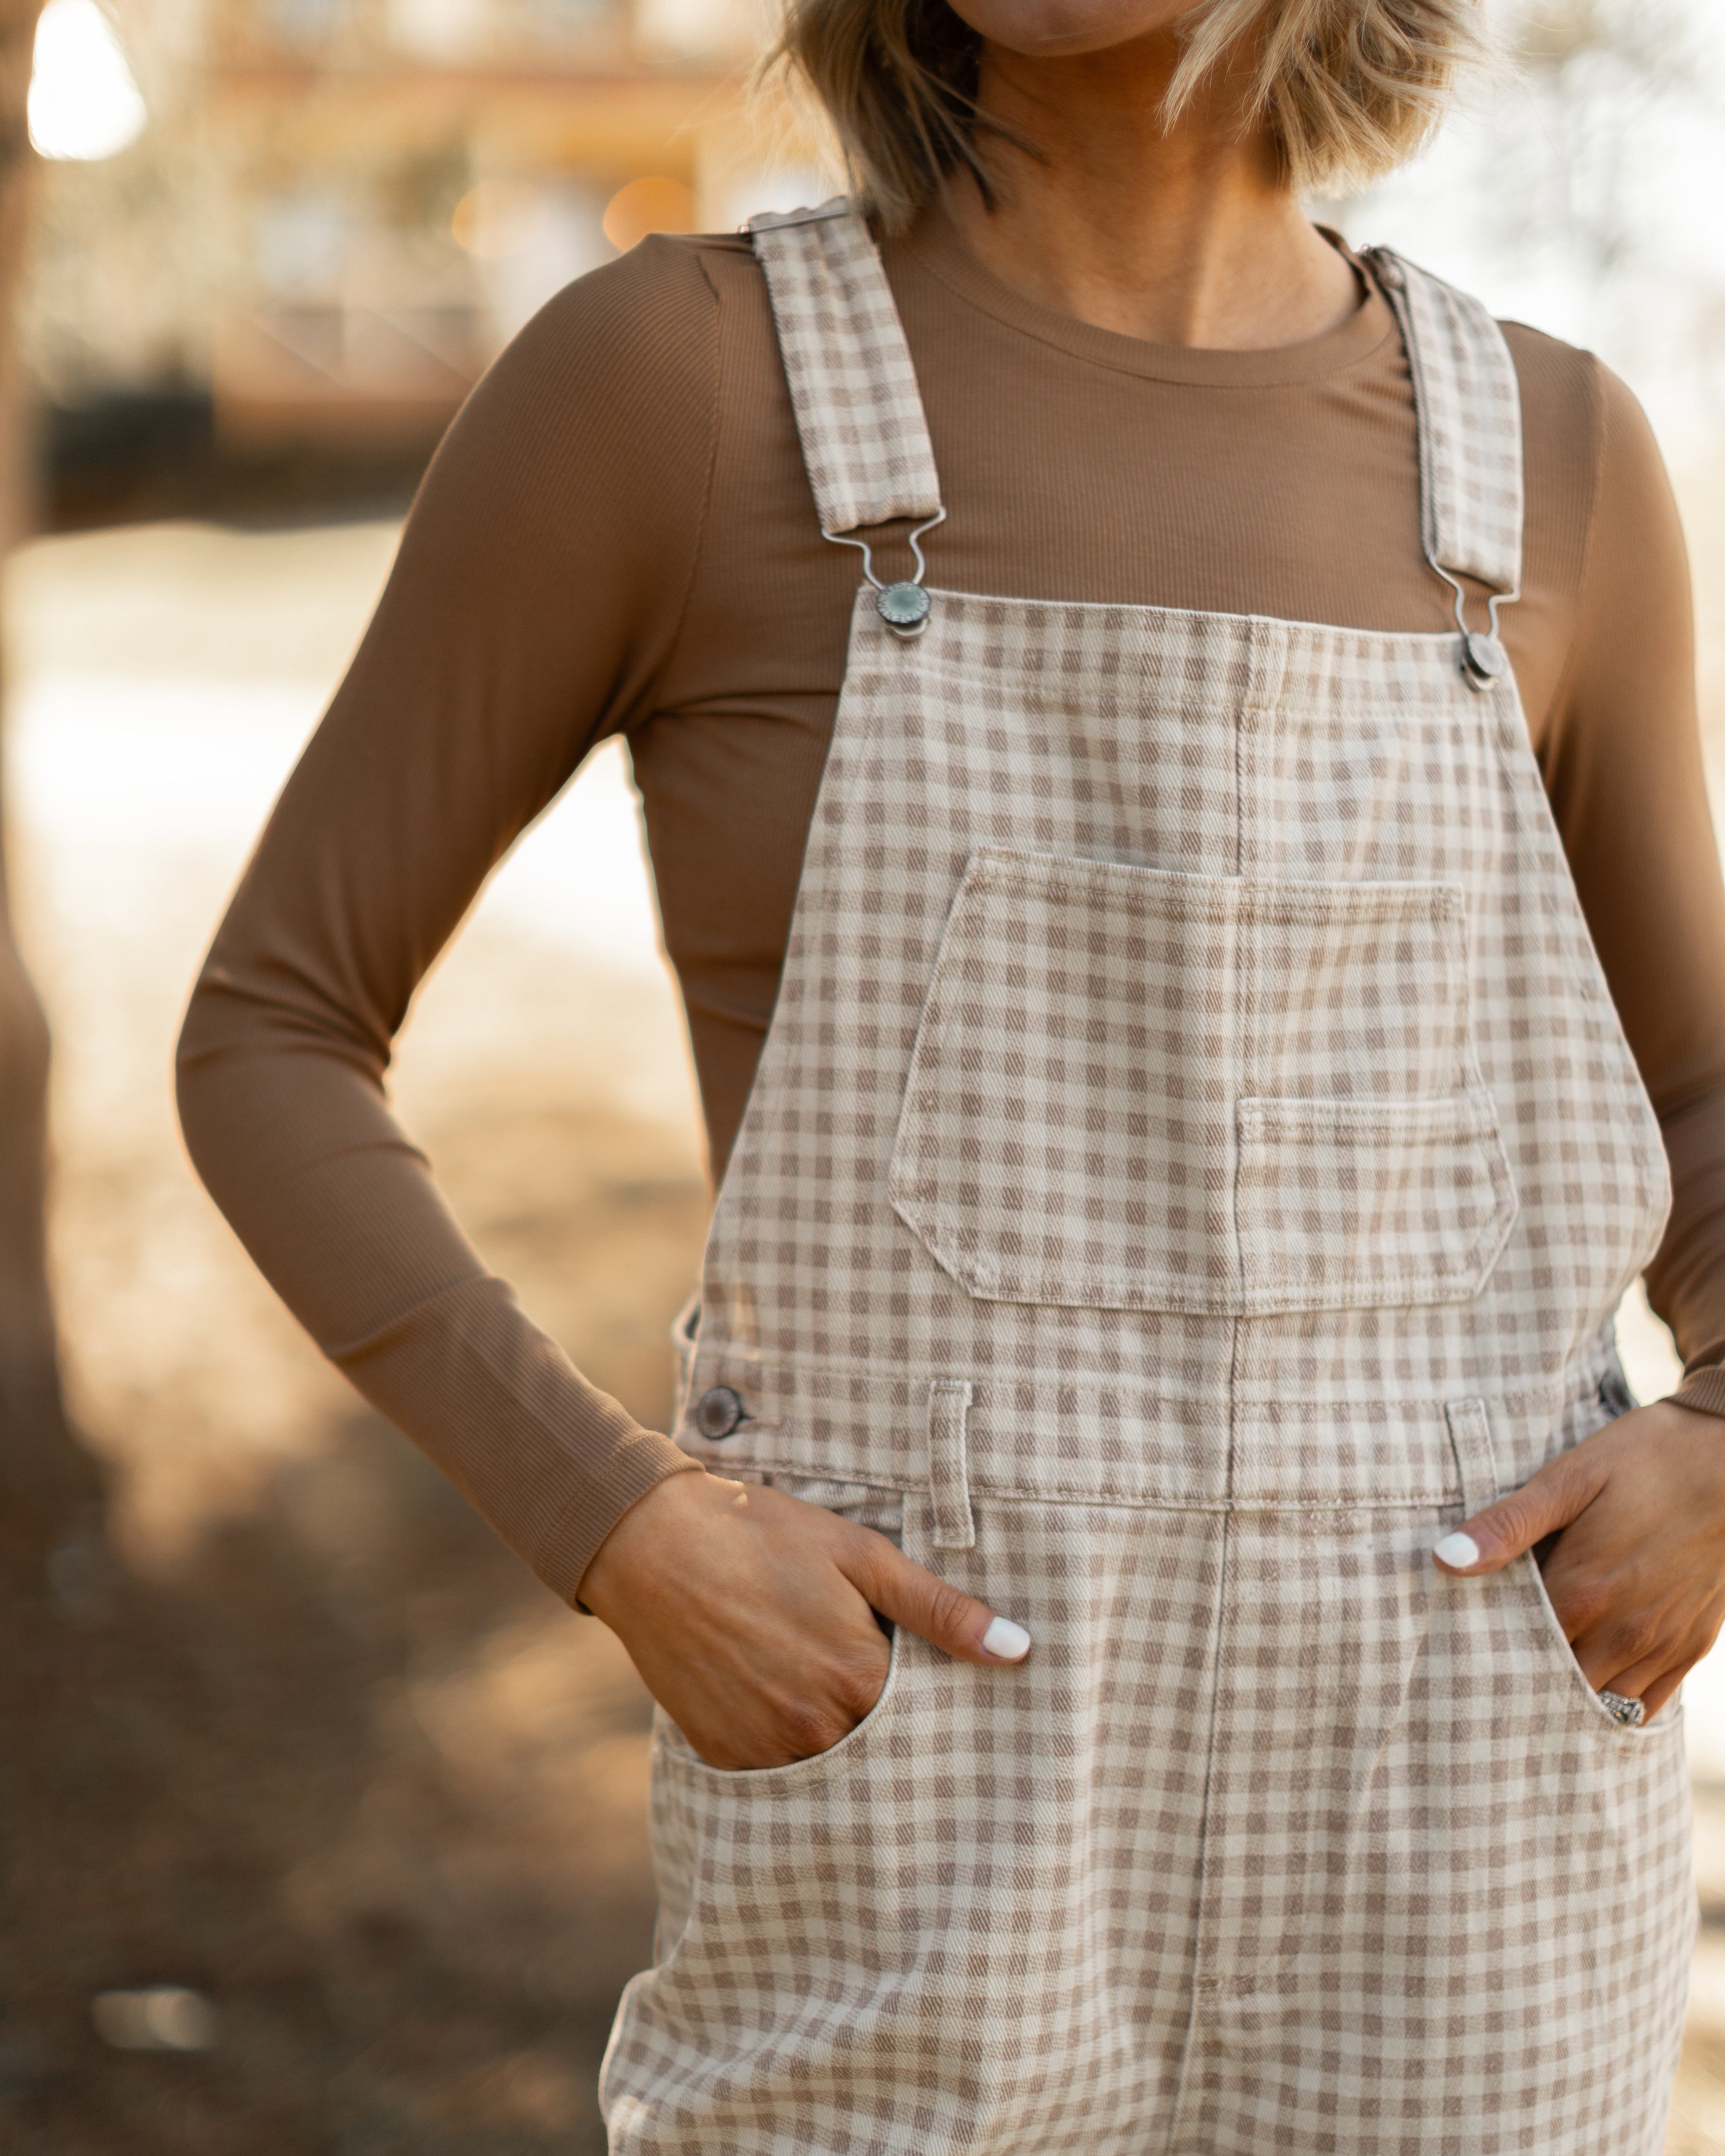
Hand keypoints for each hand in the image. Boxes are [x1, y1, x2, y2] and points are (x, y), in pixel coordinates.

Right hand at [580, 1468, 1030, 1769]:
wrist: (652, 1545)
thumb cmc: (763, 1537)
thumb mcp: (860, 1556)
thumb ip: (939, 1610)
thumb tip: (1018, 1650)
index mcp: (859, 1678)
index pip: (929, 1718)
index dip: (933, 1695)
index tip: (930, 1676)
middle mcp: (817, 1730)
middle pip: (883, 1746)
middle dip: (891, 1723)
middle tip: (870, 1674)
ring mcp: (767, 1750)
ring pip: (833, 1764)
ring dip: (841, 1734)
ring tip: (822, 1679)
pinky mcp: (727, 1758)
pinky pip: (780, 1773)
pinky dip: (792, 1746)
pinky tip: (782, 1695)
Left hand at [1432, 1398, 1724, 1720]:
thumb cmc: (1645, 1460)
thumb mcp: (1569, 1479)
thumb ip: (1508, 1524)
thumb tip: (1444, 1559)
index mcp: (1583, 1593)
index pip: (1515, 1654)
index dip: (1483, 1657)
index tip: (1455, 1655)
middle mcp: (1623, 1633)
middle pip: (1556, 1688)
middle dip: (1520, 1686)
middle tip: (1484, 1678)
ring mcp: (1662, 1645)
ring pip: (1602, 1705)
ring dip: (1566, 1700)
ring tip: (1529, 1686)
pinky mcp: (1691, 1646)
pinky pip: (1647, 1704)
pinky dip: (1615, 1704)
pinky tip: (1587, 1686)